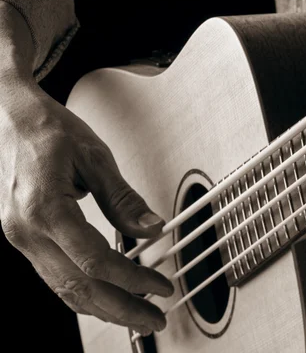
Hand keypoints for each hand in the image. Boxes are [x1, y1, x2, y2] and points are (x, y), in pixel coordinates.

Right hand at [0, 80, 173, 335]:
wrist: (8, 117)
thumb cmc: (46, 129)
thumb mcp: (95, 157)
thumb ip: (123, 198)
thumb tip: (152, 228)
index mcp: (44, 207)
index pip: (95, 261)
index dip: (132, 280)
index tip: (159, 287)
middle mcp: (26, 230)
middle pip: (78, 287)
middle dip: (121, 309)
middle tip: (154, 319)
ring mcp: (20, 237)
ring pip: (63, 289)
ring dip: (103, 306)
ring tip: (137, 313)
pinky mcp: (23, 237)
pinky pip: (55, 276)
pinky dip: (84, 291)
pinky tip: (107, 294)